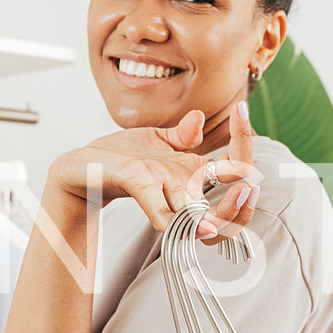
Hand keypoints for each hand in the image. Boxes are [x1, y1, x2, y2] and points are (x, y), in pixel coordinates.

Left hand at [49, 102, 258, 240]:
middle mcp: (184, 190)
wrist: (84, 165)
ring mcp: (164, 196)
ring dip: (225, 214)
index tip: (241, 108)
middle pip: (229, 212)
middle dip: (245, 203)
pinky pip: (164, 216)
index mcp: (193, 173)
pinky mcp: (140, 191)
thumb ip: (183, 135)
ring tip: (238, 195)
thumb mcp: (157, 141)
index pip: (234, 167)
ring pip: (205, 221)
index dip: (245, 141)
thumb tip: (199, 119)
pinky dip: (180, 221)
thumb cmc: (122, 155)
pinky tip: (198, 224)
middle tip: (248, 186)